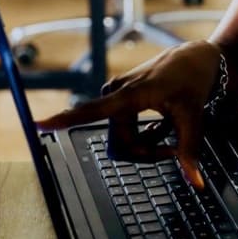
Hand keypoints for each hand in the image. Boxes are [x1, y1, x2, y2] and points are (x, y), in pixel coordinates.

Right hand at [35, 41, 223, 186]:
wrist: (198, 57)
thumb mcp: (194, 117)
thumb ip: (189, 151)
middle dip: (146, 151)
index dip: (65, 119)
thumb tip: (195, 182)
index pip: (92, 110)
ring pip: (124, 137)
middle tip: (172, 150)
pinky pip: (127, 127)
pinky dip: (146, 133)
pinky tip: (162, 124)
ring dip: (147, 142)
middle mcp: (118, 92)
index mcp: (131, 94)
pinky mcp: (123, 95)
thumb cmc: (194, 79)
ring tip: (169, 132)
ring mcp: (120, 94)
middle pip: (120, 140)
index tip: (39, 124)